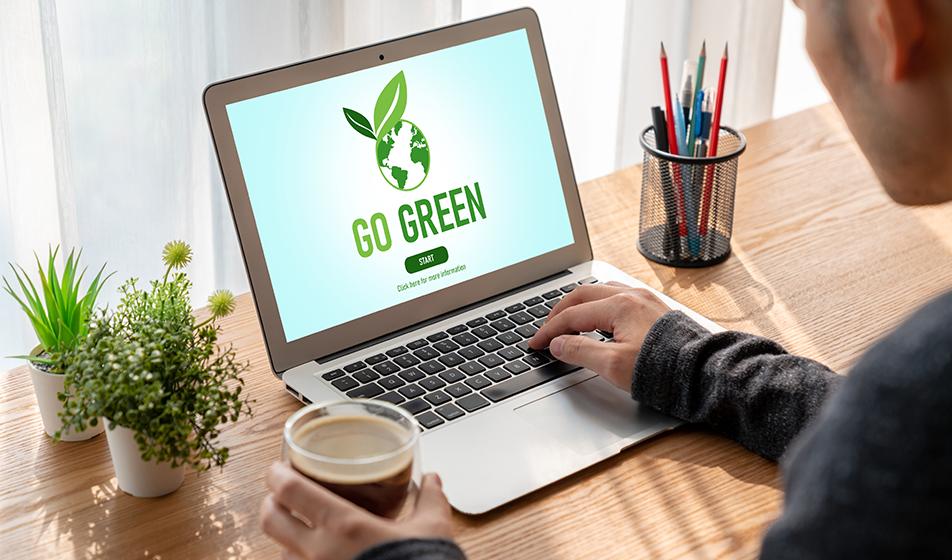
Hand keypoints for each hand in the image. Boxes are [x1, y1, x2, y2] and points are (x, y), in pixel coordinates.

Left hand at [260, 462, 452, 559]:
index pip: (290, 491)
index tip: (278, 468)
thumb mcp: (432, 528)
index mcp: (344, 525)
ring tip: (301, 528)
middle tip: (281, 494)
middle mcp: (320, 552)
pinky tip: (317, 555)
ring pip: (282, 551)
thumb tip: (433, 479)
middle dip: (271, 503)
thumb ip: (429, 499)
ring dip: (286, 536)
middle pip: (271, 520)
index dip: (276, 475)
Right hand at [528, 282, 670, 389]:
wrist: (704, 374)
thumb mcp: (613, 366)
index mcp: (620, 306)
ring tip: (569, 319)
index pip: (573, 315)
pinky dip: (599, 305)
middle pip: (584, 295)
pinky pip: (619, 297)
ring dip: (580, 304)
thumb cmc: (665, 371)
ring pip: (602, 291)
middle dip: (560, 311)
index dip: (550, 330)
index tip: (537, 343)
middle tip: (547, 328)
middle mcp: (632, 296)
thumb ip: (580, 351)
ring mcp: (646, 301)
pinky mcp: (655, 310)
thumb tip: (558, 344)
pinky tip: (599, 318)